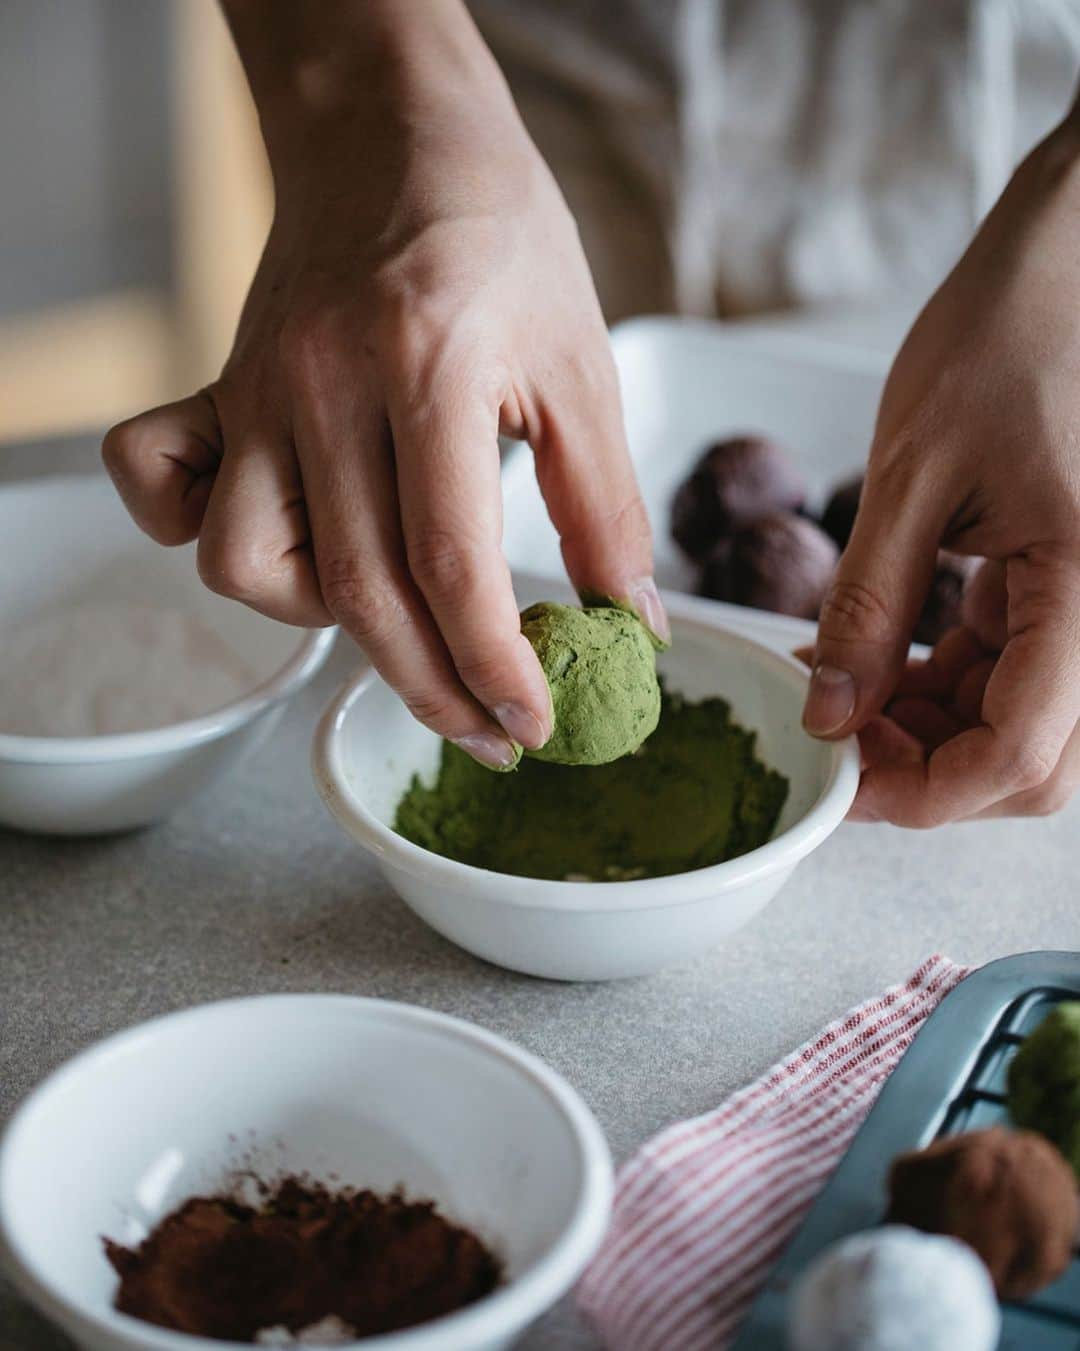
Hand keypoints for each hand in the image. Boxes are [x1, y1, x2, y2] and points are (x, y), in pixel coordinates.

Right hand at [102, 3, 661, 769]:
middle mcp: (325, 386)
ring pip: (245, 563)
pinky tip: (285, 539)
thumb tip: (629, 623)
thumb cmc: (499, 237)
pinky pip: (158, 487)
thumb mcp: (581, 362)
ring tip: (394, 609)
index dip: (494, 667)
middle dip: (432, 689)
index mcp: (429, 369)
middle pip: (359, 594)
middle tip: (490, 734)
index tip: (532, 722)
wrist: (393, 133)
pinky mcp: (218, 389)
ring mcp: (258, 390)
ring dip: (323, 623)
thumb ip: (606, 503)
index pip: (451, 567)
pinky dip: (201, 535)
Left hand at [802, 115, 1079, 824]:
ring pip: (1016, 722)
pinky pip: (1009, 668)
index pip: (1018, 758)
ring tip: (839, 687)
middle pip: (1027, 762)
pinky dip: (938, 680)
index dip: (922, 792)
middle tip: (833, 735)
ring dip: (927, 728)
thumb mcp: (912, 477)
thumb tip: (829, 713)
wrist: (1070, 260)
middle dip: (926, 769)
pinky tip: (873, 654)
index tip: (838, 778)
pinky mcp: (1063, 583)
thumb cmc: (1006, 335)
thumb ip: (868, 609)